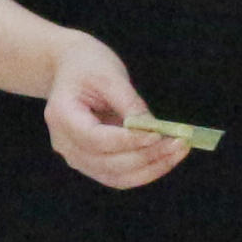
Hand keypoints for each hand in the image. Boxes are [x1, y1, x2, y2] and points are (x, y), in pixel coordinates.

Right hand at [43, 36, 186, 192]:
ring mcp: (76, 157)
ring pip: (117, 177)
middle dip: (148, 155)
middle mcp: (64, 143)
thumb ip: (130, 103)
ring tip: (179, 149)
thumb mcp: (109, 75)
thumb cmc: (88, 65)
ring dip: (152, 168)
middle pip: (108, 163)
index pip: (96, 139)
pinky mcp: (92, 163)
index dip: (128, 141)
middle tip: (179, 142)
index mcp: (61, 116)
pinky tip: (167, 157)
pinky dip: (146, 170)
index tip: (158, 134)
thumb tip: (154, 129)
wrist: (70, 68)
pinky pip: (120, 176)